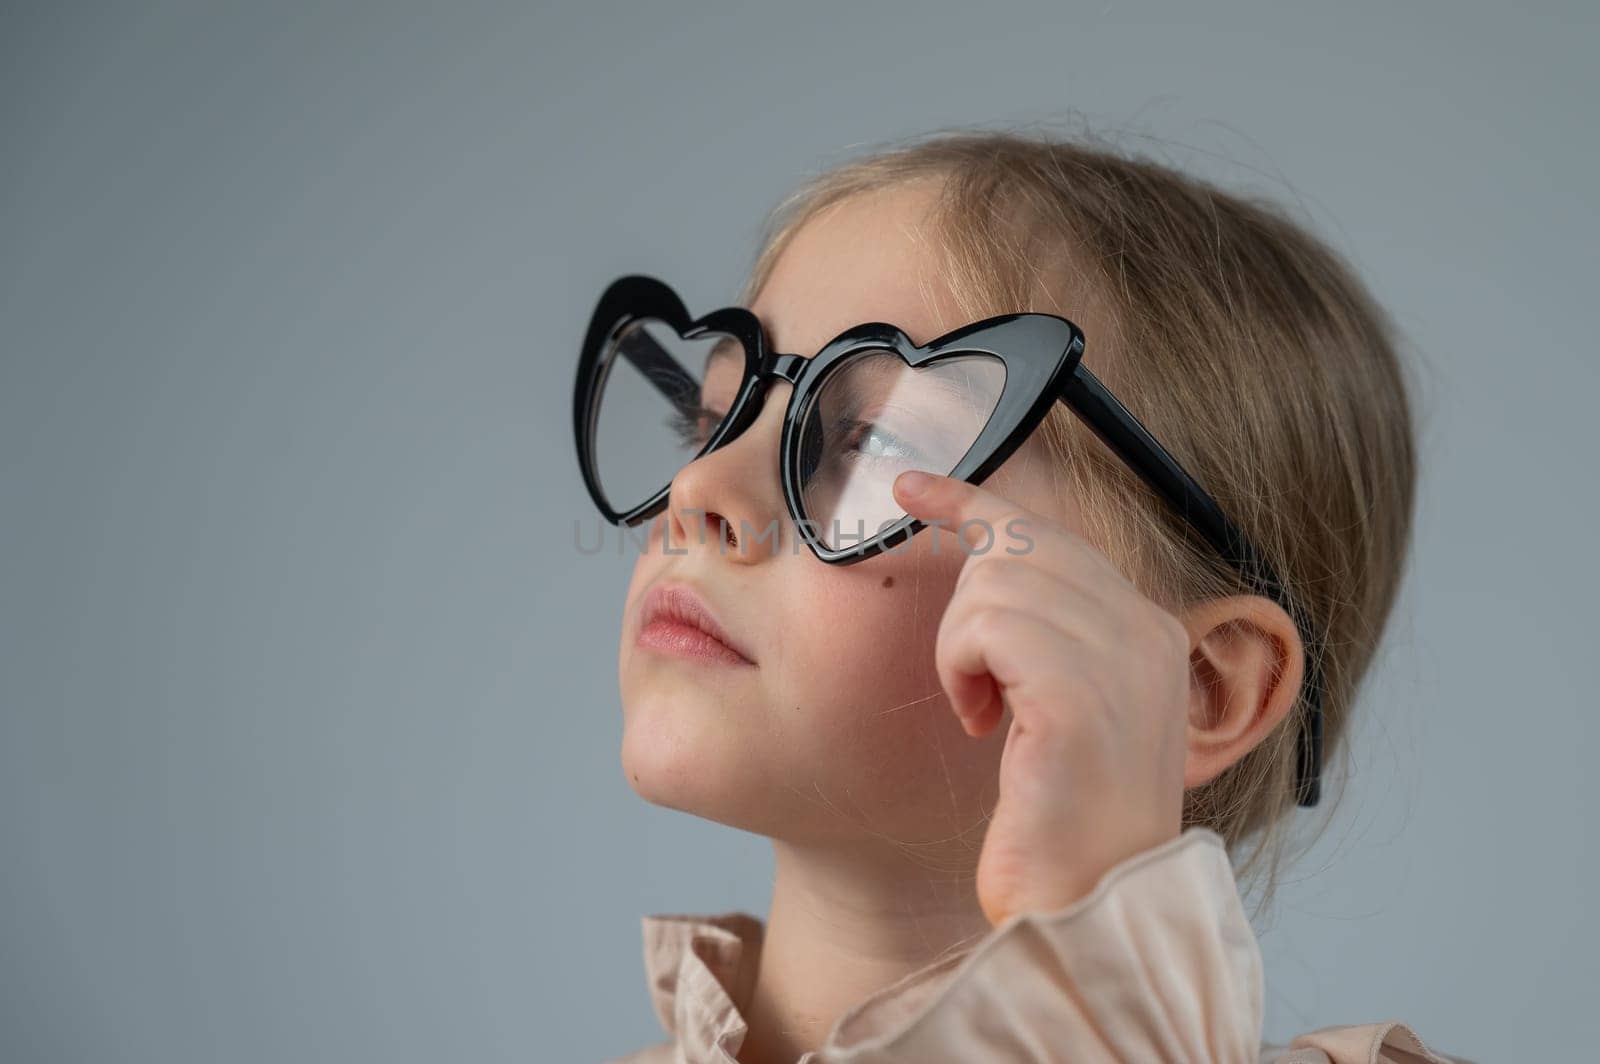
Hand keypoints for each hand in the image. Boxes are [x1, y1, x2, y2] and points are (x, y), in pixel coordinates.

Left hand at [891, 470, 1190, 928]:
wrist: (1084, 907)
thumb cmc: (1060, 822)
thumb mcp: (1058, 710)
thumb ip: (1042, 637)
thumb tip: (984, 562)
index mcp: (1150, 632)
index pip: (1052, 535)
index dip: (974, 503)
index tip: (912, 485)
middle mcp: (1147, 633)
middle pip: (1017, 550)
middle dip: (965, 609)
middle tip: (975, 685)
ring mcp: (1121, 660)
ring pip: (992, 585)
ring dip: (960, 651)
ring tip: (985, 714)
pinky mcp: (1080, 696)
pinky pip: (986, 627)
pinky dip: (962, 669)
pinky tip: (983, 723)